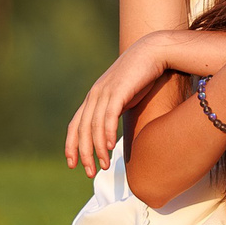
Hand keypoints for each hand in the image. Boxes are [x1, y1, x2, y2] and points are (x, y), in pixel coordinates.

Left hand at [65, 34, 172, 177]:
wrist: (154, 52)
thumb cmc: (143, 75)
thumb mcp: (125, 95)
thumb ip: (116, 110)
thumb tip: (115, 130)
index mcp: (94, 97)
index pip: (75, 125)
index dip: (71, 145)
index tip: (73, 164)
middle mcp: (95, 95)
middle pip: (81, 129)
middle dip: (83, 153)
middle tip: (89, 173)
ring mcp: (105, 92)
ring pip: (94, 126)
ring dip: (97, 148)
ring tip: (103, 165)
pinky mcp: (118, 91)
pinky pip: (108, 116)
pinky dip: (106, 133)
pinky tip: (110, 147)